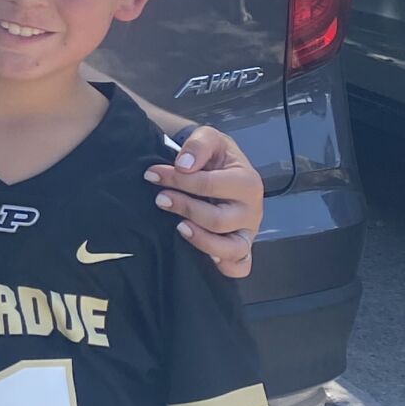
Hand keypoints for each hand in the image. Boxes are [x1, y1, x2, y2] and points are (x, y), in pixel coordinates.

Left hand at [145, 124, 261, 279]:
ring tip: (178, 228)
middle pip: (217, 220)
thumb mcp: (208, 138)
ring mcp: (247, 232)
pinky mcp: (241, 248)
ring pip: (231, 249)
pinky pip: (239, 267)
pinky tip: (205, 257)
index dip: (176, 180)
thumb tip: (183, 166)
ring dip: (200, 240)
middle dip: (184, 208)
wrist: (220, 167)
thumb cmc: (215, 155)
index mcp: (248, 182)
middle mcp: (252, 210)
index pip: (209, 185)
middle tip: (160, 199)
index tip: (152, 174)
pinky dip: (224, 265)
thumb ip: (197, 145)